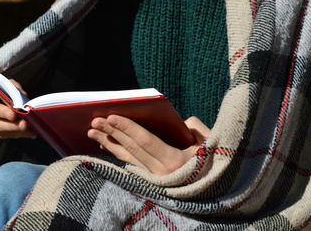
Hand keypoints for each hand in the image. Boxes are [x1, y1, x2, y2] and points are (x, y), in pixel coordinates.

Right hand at [0, 76, 35, 138]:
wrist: (3, 104)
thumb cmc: (4, 91)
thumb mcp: (8, 85)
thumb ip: (13, 88)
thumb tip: (22, 97)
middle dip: (1, 112)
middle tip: (12, 114)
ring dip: (12, 126)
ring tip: (25, 125)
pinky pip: (6, 134)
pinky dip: (20, 133)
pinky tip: (31, 132)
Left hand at [88, 115, 209, 174]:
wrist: (218, 194)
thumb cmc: (215, 164)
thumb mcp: (211, 143)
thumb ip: (195, 128)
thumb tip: (179, 122)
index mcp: (175, 161)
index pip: (145, 141)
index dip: (127, 128)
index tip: (111, 116)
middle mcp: (161, 173)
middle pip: (131, 149)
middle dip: (111, 133)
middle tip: (94, 121)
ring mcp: (154, 180)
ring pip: (127, 158)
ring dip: (108, 144)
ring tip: (92, 132)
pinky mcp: (150, 182)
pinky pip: (130, 165)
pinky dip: (116, 153)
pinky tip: (105, 144)